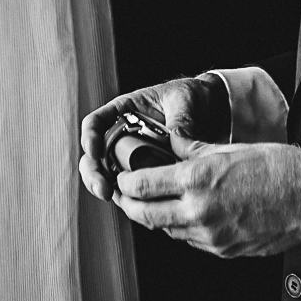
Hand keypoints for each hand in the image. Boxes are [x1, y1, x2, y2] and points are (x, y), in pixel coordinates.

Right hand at [79, 75, 228, 200]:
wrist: (210, 109)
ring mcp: (131, 156)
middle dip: (93, 173)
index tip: (95, 150)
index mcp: (124, 110)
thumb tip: (177, 142)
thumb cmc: (192, 97)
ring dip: (105, 187)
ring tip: (111, 196)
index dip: (90, 136)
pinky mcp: (144, 173)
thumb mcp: (183, 101)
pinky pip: (129, 187)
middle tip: (103, 187)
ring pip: (107, 174)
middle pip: (94, 155)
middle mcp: (122, 134)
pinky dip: (127, 197)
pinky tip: (134, 204)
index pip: (96, 122)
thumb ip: (178, 120)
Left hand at [111, 139, 300, 257]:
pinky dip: (181, 228)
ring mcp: (211, 237)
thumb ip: (193, 149)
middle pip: (145, 215)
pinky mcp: (224, 251)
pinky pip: (191, 241)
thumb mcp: (229, 147)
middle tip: (124, 195)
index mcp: (197, 179)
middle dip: (129, 205)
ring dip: (155, 218)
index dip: (125, 182)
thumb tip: (172, 145)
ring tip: (152, 203)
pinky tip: (184, 215)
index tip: (122, 177)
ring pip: (167, 231)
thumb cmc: (278, 167)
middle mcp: (199, 211)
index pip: (142, 185)